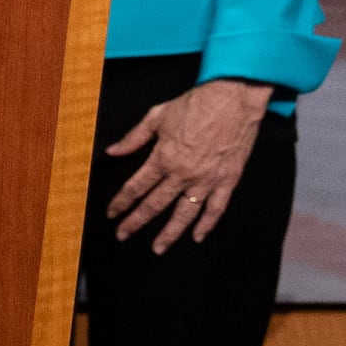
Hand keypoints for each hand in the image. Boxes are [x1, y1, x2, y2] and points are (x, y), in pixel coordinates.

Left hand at [105, 77, 272, 252]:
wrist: (234, 97)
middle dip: (136, 222)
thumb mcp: (157, 116)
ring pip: (185, 213)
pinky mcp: (228, 179)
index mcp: (163, 158)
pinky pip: (216, 208)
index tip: (111, 213)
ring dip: (169, 233)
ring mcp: (207, 179)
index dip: (121, 202)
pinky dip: (207, 224)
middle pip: (155, 204)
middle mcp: (183, 173)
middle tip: (123, 235)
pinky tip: (197, 237)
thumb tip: (112, 151)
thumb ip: (134, 137)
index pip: (136, 187)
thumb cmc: (195, 103)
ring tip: (157, 248)